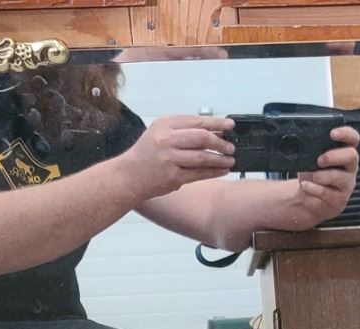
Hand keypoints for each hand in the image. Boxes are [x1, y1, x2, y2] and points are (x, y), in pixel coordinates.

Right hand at [117, 115, 235, 199]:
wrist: (129, 176)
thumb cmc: (145, 154)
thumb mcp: (159, 132)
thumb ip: (183, 130)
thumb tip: (213, 131)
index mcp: (164, 125)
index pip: (196, 121)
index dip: (216, 123)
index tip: (229, 125)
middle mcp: (166, 140)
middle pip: (202, 138)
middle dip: (221, 142)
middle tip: (231, 146)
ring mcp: (169, 159)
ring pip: (203, 157)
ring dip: (220, 159)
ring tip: (230, 160)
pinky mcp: (173, 177)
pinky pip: (199, 174)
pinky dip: (213, 172)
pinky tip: (221, 170)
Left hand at [290, 127, 359, 222]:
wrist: (307, 197)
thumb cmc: (312, 174)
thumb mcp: (310, 159)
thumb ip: (311, 150)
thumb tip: (300, 144)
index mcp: (344, 152)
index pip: (353, 138)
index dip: (346, 134)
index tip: (332, 134)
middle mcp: (349, 167)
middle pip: (352, 155)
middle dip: (334, 156)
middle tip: (319, 160)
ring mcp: (346, 183)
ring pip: (339, 177)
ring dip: (321, 176)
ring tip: (310, 176)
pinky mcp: (339, 199)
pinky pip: (327, 193)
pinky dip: (313, 189)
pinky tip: (306, 186)